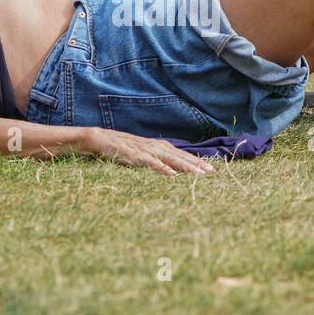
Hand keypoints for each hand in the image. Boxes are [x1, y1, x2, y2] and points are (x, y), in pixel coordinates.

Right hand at [82, 127, 215, 175]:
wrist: (100, 139)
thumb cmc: (122, 148)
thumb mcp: (143, 154)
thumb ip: (156, 159)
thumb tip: (171, 170)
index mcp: (159, 146)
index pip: (182, 155)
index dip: (197, 162)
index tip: (212, 170)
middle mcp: (156, 146)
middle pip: (181, 157)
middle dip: (197, 165)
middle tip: (213, 173)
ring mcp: (146, 150)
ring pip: (170, 159)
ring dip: (186, 167)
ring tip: (199, 175)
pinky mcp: (135, 155)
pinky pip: (151, 163)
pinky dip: (162, 169)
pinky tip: (172, 175)